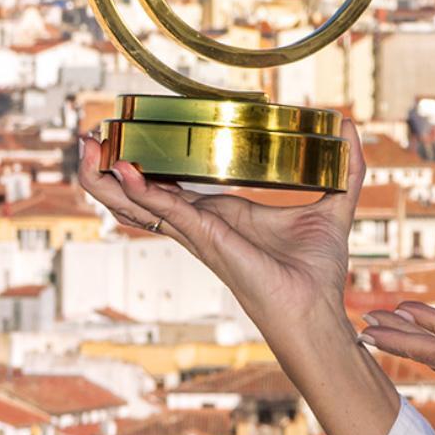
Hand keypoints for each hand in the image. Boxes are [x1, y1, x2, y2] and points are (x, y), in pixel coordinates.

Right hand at [75, 119, 366, 336]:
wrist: (317, 309)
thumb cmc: (318, 270)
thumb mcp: (334, 205)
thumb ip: (346, 167)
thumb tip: (350, 126)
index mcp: (223, 214)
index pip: (173, 185)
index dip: (145, 162)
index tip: (123, 134)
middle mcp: (202, 224)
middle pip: (141, 195)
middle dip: (108, 169)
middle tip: (87, 138)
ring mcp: (201, 234)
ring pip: (140, 206)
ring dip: (107, 180)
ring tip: (84, 150)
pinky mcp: (210, 241)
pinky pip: (170, 214)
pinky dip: (146, 193)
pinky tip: (127, 173)